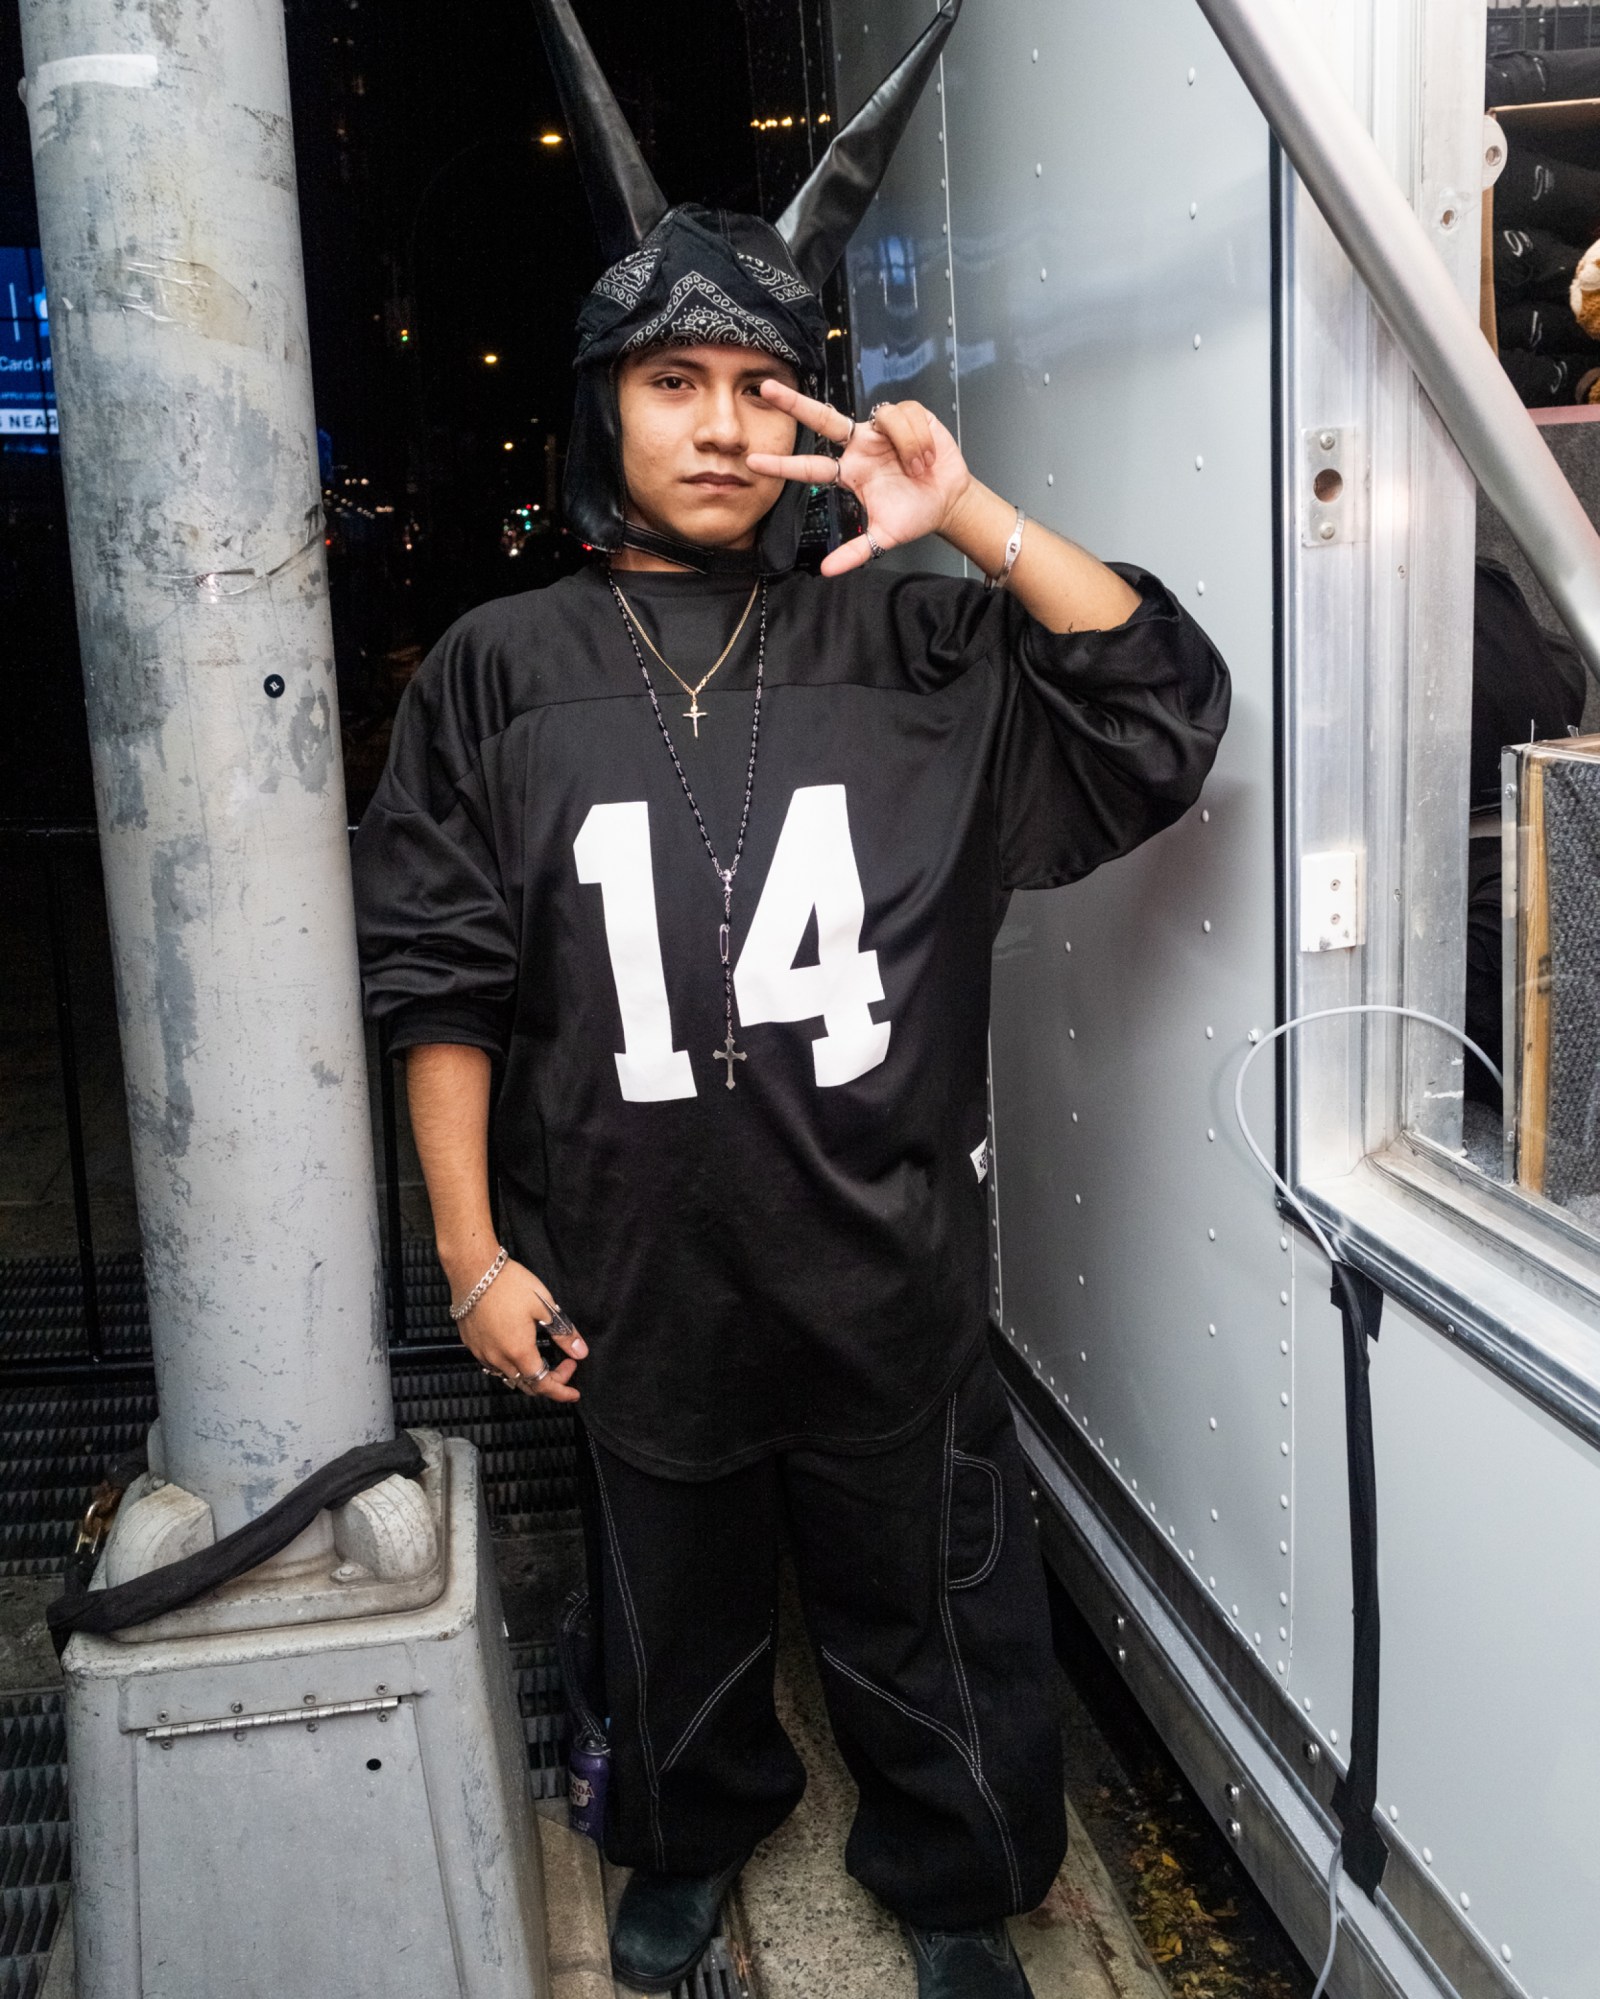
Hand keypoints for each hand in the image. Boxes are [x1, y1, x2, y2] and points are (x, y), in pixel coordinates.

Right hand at [452, 1256, 584, 1403]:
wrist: (472, 1270)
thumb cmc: (508, 1284)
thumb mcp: (544, 1306)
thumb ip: (563, 1333)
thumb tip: (579, 1352)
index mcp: (518, 1351)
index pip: (543, 1385)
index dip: (561, 1391)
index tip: (574, 1391)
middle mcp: (497, 1358)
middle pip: (526, 1385)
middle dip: (549, 1382)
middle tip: (564, 1366)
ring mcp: (481, 1353)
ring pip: (508, 1377)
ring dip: (528, 1375)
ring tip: (542, 1360)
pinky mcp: (471, 1344)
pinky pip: (492, 1365)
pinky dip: (509, 1366)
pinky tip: (517, 1351)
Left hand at [747, 380, 971, 575]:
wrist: (948, 502)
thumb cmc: (913, 515)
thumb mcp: (882, 537)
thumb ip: (854, 552)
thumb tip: (825, 571)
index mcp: (849, 472)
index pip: (810, 467)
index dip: (783, 465)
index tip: (752, 462)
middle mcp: (859, 445)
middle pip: (822, 418)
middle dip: (794, 403)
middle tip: (765, 388)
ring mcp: (881, 429)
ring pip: (882, 419)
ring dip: (905, 446)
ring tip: (919, 468)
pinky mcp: (908, 415)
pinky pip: (905, 415)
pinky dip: (919, 438)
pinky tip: (927, 455)